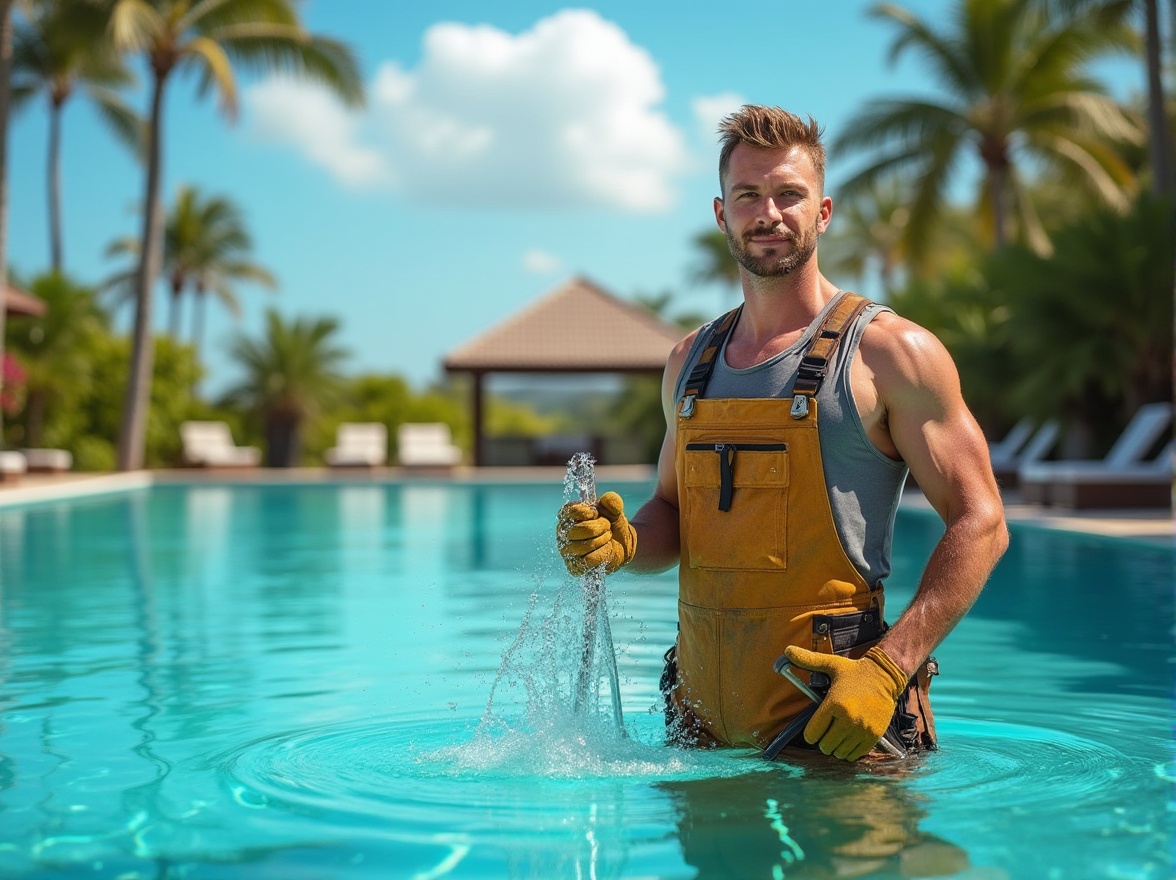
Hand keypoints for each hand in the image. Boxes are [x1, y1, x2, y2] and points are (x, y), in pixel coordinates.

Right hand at [556, 491, 636, 574]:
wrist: (622, 545)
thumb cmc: (612, 525)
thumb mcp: (615, 510)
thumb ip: (612, 501)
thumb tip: (608, 500)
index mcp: (567, 515)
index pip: (571, 511)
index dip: (588, 512)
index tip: (597, 513)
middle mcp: (563, 532)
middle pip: (579, 529)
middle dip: (600, 527)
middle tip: (607, 527)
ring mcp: (566, 551)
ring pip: (584, 546)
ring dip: (602, 540)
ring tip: (607, 538)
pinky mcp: (574, 566)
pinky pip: (588, 560)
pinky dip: (602, 554)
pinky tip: (605, 550)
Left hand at [783, 644, 907, 760]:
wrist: (885, 676)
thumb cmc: (854, 671)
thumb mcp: (830, 664)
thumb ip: (808, 660)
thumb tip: (787, 650)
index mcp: (834, 704)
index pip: (812, 733)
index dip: (810, 733)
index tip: (814, 729)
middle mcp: (848, 719)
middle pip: (825, 746)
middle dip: (822, 740)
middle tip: (827, 731)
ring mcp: (862, 730)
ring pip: (839, 752)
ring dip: (836, 747)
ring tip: (838, 734)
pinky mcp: (874, 736)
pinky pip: (855, 755)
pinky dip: (849, 751)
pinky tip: (849, 739)